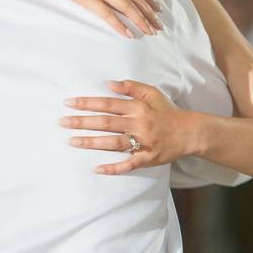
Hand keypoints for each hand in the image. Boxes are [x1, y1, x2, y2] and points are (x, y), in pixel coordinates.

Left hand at [59, 80, 199, 174]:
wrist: (190, 132)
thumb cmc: (167, 111)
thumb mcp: (152, 93)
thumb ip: (130, 86)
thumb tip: (108, 83)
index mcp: (138, 107)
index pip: (108, 104)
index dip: (87, 103)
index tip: (69, 103)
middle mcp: (139, 124)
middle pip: (106, 123)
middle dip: (83, 122)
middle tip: (62, 122)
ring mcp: (143, 142)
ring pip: (113, 143)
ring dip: (92, 142)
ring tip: (72, 141)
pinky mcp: (147, 158)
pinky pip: (128, 164)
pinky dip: (113, 168)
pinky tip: (97, 169)